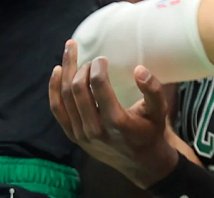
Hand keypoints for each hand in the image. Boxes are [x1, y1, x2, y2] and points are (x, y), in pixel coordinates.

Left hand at [49, 41, 177, 187]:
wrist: (140, 163)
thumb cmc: (150, 131)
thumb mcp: (159, 111)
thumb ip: (154, 90)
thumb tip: (139, 69)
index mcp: (116, 121)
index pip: (98, 85)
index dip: (98, 66)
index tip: (103, 58)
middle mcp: (95, 129)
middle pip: (77, 88)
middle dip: (80, 66)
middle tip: (91, 57)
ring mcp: (81, 134)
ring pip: (65, 96)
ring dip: (66, 70)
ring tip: (70, 50)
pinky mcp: (73, 136)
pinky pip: (57, 109)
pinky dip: (54, 88)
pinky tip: (57, 71)